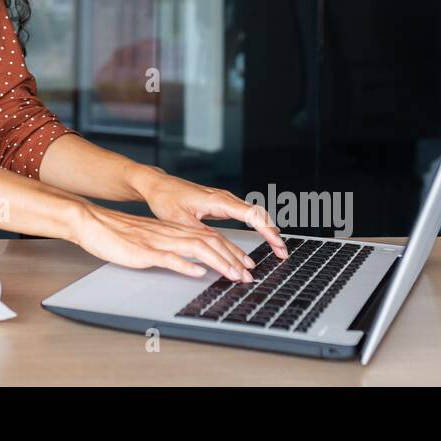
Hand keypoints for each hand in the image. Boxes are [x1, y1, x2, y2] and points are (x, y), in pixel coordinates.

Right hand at [68, 202, 270, 281]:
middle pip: (210, 241)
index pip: (210, 237)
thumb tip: (191, 262)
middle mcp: (170, 233)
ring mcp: (158, 241)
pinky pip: (169, 257)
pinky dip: (186, 265)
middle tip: (249, 274)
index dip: (231, 251)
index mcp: (173, 230)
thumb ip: (170, 248)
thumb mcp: (150, 240)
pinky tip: (199, 273)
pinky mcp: (144, 251)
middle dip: (233, 259)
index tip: (246, 265)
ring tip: (234, 275)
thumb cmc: (117, 235)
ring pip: (196, 249)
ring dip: (219, 262)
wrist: (92, 223)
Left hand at [131, 167, 287, 260]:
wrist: (158, 185)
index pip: (252, 215)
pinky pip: (246, 214)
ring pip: (254, 214)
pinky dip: (258, 226)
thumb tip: (221, 250)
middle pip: (258, 214)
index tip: (278, 245)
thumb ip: (202, 235)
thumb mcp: (181, 221)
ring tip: (278, 250)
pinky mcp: (222, 204)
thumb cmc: (166, 199)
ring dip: (267, 230)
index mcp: (218, 200)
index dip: (268, 231)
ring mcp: (224, 200)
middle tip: (282, 254)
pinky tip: (263, 237)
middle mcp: (225, 198)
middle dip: (273, 234)